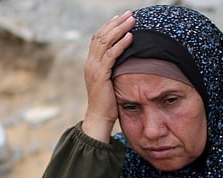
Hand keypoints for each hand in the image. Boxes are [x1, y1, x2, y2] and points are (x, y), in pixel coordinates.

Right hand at [81, 10, 134, 142]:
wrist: (99, 117)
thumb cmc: (107, 103)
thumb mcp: (109, 82)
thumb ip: (113, 69)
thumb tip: (124, 61)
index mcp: (91, 63)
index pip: (98, 38)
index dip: (109, 26)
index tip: (120, 17)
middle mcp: (90, 63)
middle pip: (102, 35)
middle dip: (116, 23)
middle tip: (129, 14)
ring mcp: (94, 68)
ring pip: (106, 42)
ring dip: (120, 29)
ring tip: (132, 20)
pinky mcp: (101, 75)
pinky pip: (111, 55)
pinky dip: (121, 44)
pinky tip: (130, 37)